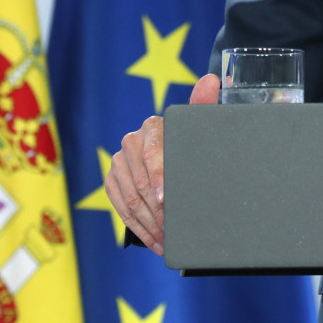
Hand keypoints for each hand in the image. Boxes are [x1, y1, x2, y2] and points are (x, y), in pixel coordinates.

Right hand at [105, 73, 218, 255]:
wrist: (175, 153)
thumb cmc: (191, 141)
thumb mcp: (198, 126)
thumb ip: (203, 105)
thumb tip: (211, 80)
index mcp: (153, 127)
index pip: (152, 153)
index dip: (157, 177)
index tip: (164, 199)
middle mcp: (131, 142)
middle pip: (141, 182)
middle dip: (157, 210)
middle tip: (173, 230)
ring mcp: (118, 162)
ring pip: (130, 199)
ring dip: (149, 224)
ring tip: (167, 241)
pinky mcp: (112, 180)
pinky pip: (120, 208)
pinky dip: (139, 228)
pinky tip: (155, 242)